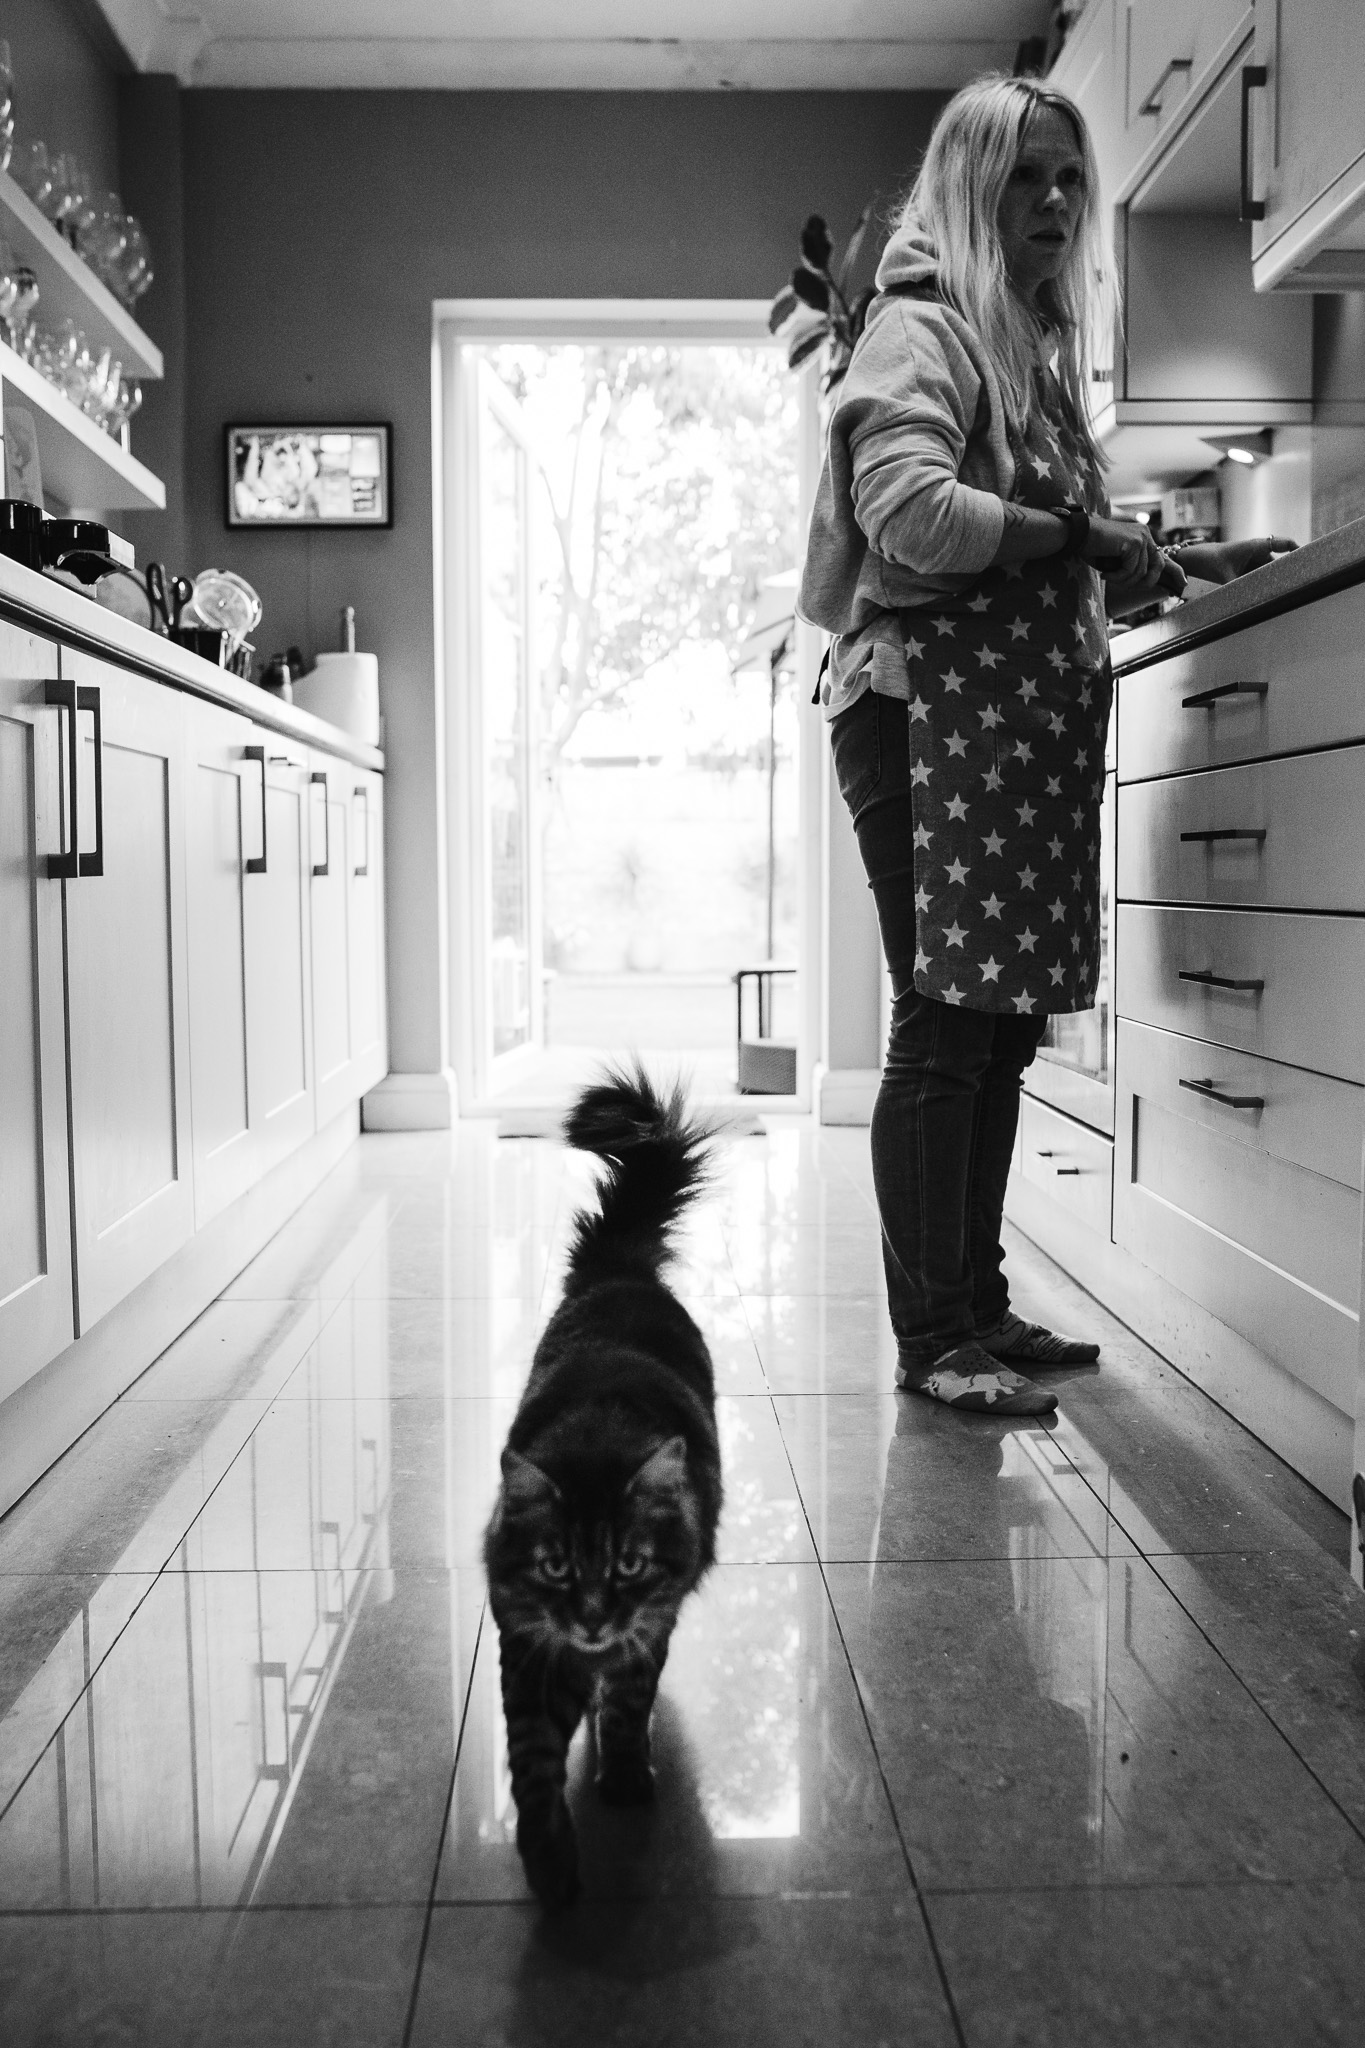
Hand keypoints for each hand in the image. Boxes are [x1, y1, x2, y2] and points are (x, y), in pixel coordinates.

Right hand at [1083, 515, 1174, 594]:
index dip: (1175, 571)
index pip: (1163, 556)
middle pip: (1157, 566)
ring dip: (1124, 581)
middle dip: (1145, 582)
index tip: (1183, 583)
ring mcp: (1141, 537)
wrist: (1078, 535)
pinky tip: (1106, 574)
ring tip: (1108, 577)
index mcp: (1143, 536)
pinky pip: (1131, 571)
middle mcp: (1145, 534)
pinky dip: (1118, 577)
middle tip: (1124, 585)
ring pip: (1141, 572)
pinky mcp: (1134, 543)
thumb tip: (1144, 582)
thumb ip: (1132, 566)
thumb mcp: (1117, 560)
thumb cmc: (1092, 548)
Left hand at [1169, 536, 1297, 585]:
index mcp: (1256, 546)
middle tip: (1302, 582)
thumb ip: (1239, 589)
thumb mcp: (1226, 576)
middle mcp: (1259, 552)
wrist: (1198, 559)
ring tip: (1287, 593)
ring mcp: (1255, 561)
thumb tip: (1249, 604)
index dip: (1298, 549)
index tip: (1309, 558)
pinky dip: (1265, 586)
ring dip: (1276, 581)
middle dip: (1289, 572)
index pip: (1284, 544)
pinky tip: (1270, 597)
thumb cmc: (1212, 561)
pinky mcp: (1250, 570)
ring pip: (1271, 572)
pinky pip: (1262, 578)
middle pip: (1280, 562)